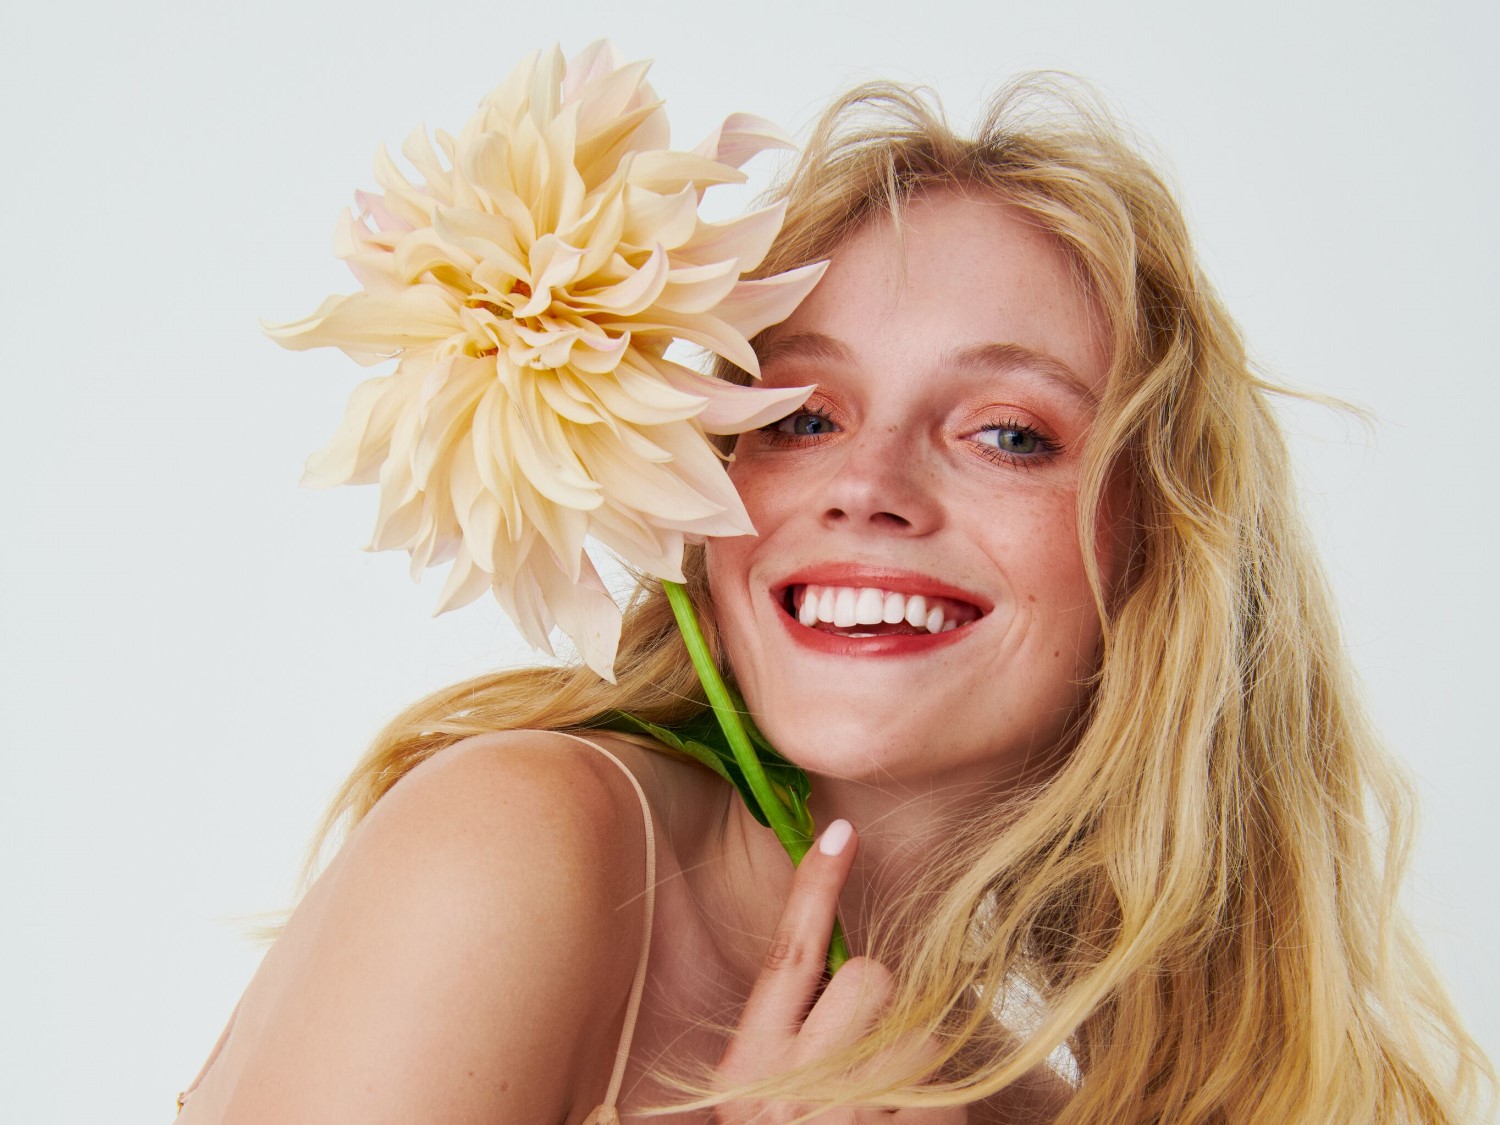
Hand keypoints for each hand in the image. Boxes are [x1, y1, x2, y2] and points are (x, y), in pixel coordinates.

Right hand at [714, 819, 966, 1122]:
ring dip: (912, 1063)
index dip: (816, 889)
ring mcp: (852, 1112)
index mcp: (748, 1066)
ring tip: (883, 1110)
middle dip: (879, 1006)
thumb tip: (840, 973)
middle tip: (864, 1062)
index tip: (841, 832)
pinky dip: (940, 1106)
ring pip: (921, 1033)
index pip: (788, 956)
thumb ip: (786, 1033)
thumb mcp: (757, 1096)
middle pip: (871, 978)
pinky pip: (950, 1085)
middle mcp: (794, 1084)